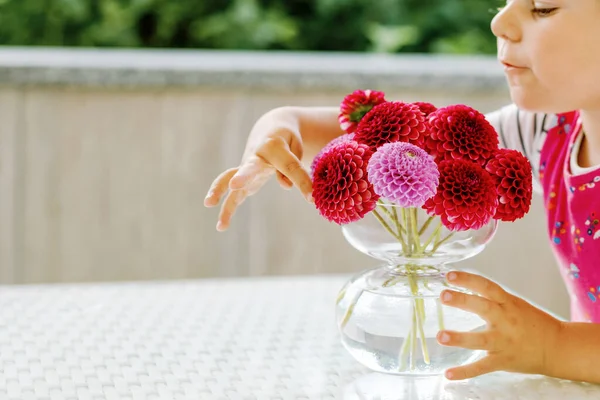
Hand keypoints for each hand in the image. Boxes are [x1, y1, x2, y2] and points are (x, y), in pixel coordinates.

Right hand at [204, 110, 313, 231]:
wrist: (270, 129)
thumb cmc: (287, 140)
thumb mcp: (297, 149)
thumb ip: (294, 168)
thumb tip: (285, 186)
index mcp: (274, 145)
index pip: (290, 167)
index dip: (302, 182)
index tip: (312, 197)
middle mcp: (256, 156)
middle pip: (249, 167)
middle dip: (243, 176)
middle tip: (234, 185)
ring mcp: (246, 167)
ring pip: (230, 178)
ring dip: (220, 191)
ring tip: (209, 203)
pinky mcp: (243, 180)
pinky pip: (232, 194)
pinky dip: (227, 209)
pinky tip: (221, 226)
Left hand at [436, 271, 562, 379]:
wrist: (558, 348)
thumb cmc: (532, 323)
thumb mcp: (514, 304)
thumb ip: (492, 298)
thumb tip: (465, 286)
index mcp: (508, 304)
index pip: (487, 287)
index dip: (468, 279)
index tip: (449, 275)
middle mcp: (506, 321)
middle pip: (483, 308)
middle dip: (463, 301)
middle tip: (443, 295)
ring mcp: (504, 342)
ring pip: (480, 340)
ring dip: (460, 338)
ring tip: (441, 336)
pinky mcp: (503, 360)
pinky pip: (482, 367)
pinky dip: (465, 372)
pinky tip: (448, 374)